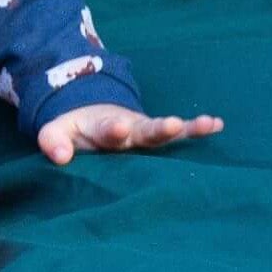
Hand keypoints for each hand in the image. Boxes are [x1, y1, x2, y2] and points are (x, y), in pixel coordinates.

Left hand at [37, 104, 223, 166]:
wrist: (90, 114)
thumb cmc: (75, 130)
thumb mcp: (57, 132)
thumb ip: (54, 142)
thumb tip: (59, 157)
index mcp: (103, 127)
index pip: (108, 129)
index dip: (113, 129)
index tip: (120, 128)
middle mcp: (129, 128)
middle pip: (145, 129)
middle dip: (158, 128)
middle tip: (173, 124)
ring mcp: (145, 132)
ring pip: (166, 131)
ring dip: (185, 128)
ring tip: (206, 123)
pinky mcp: (155, 136)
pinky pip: (179, 135)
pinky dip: (196, 129)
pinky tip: (217, 124)